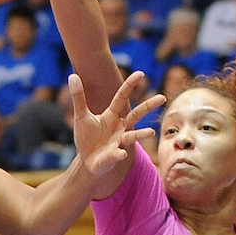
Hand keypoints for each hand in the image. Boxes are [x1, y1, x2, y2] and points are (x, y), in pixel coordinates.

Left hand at [66, 71, 161, 187]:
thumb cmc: (87, 137)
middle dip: (148, 106)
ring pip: (133, 136)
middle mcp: (120, 128)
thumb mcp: (80, 116)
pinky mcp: (114, 156)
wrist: (87, 161)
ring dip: (141, 134)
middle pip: (136, 114)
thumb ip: (78, 97)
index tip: (140, 73)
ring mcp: (119, 142)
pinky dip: (119, 154)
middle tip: (162, 97)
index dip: (130, 85)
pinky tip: (121, 154)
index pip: (122, 97)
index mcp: (112, 115)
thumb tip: (72, 76)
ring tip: (151, 132)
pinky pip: (117, 154)